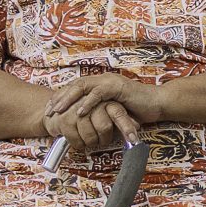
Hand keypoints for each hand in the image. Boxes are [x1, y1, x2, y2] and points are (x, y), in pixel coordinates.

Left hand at [43, 72, 162, 154]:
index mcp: (99, 85)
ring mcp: (110, 82)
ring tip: (58, 110)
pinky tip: (79, 112)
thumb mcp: (111, 112)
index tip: (48, 111)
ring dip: (69, 98)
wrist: (157, 104)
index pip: (74, 88)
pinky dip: (88, 102)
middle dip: (59, 98)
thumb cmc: (137, 110)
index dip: (60, 98)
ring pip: (83, 86)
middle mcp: (102, 80)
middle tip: (48, 111)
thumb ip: (98, 114)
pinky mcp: (118, 87)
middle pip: (74, 85)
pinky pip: (99, 93)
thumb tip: (80, 126)